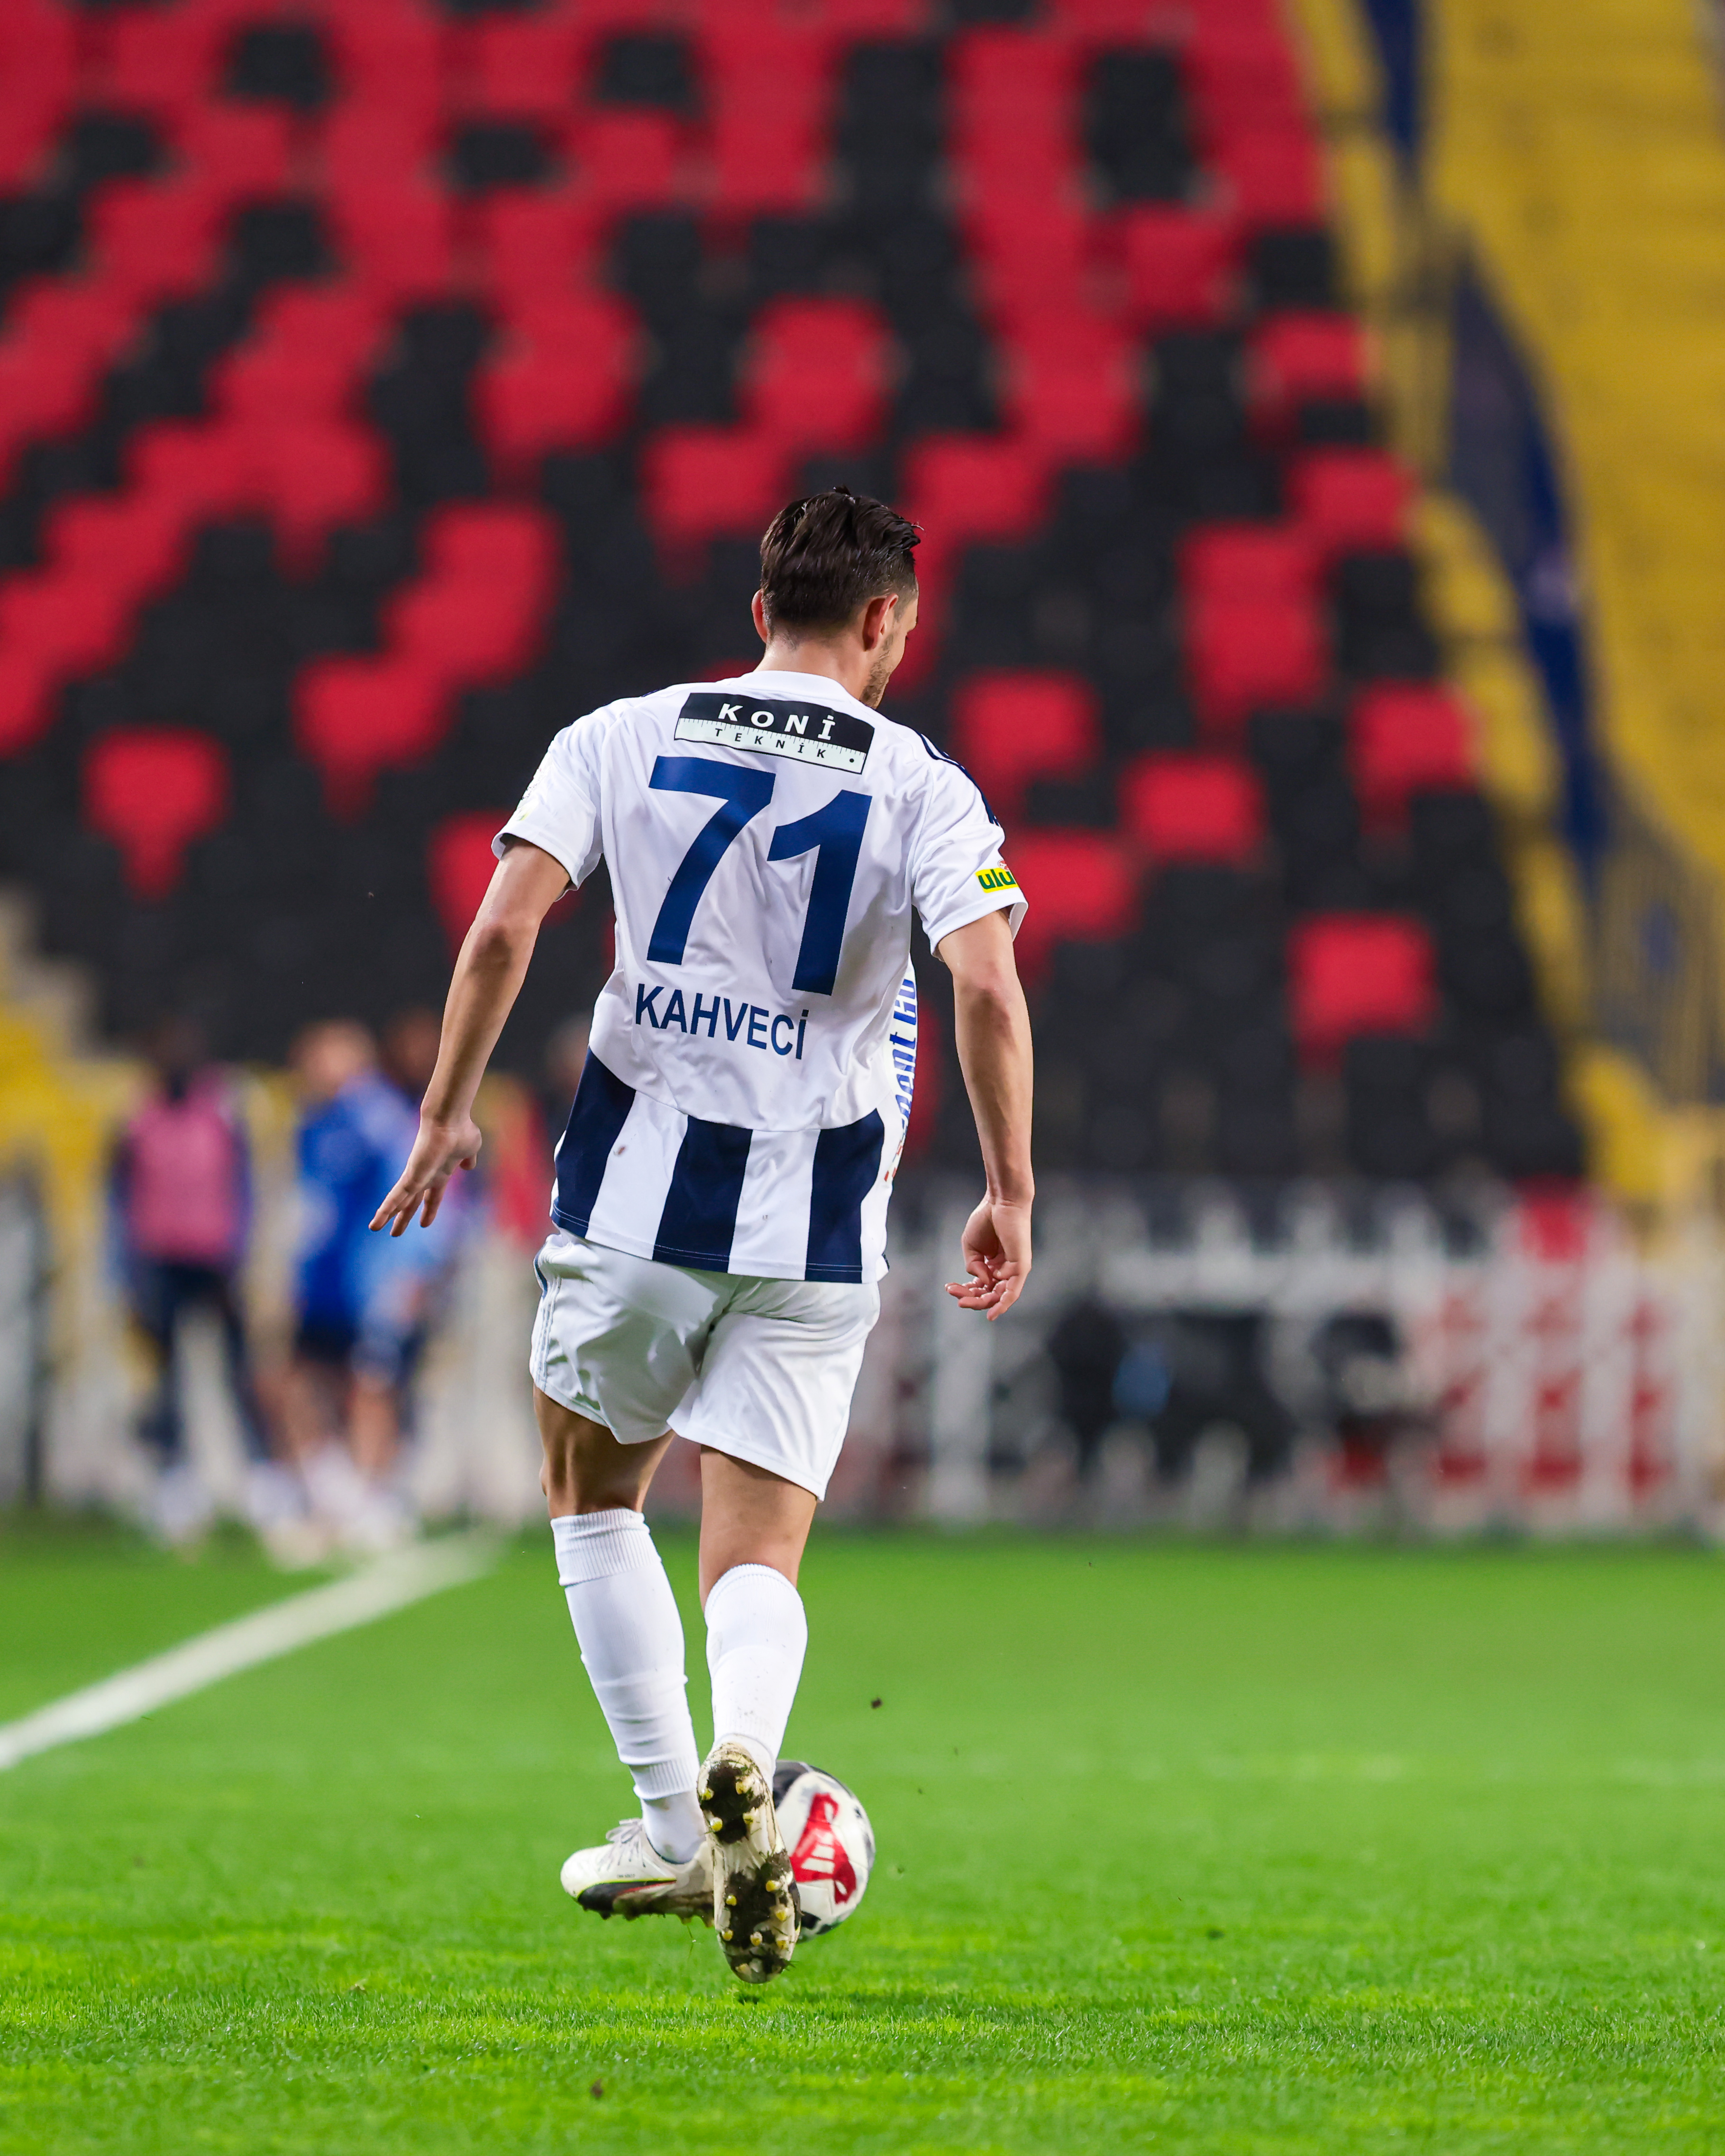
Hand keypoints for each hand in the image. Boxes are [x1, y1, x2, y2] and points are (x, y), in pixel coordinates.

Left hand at [370, 1114, 482, 1237]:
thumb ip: (468, 1159)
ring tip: (374, 1228)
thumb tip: (468, 1166)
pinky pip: (396, 1196)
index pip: (433, 1196)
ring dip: (388, 1216)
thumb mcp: (470, 1149)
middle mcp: (426, 1176)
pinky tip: (378, 1220)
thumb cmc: (462, 1130)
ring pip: (399, 1201)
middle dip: (404, 1217)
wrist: (450, 1119)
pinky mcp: (410, 1176)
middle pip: (412, 1202)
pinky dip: (386, 1209)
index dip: (429, 1210)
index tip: (425, 1224)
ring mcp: (416, 1176)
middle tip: (395, 1233)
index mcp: (441, 1172)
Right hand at [945, 1194, 1031, 1319]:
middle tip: (955, 1297)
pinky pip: (1013, 1292)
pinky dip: (1003, 1305)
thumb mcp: (971, 1247)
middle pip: (988, 1294)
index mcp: (993, 1265)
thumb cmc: (987, 1219)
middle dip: (970, 1298)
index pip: (980, 1286)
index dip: (964, 1291)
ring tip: (963, 1301)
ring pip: (998, 1296)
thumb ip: (973, 1266)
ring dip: (980, 1302)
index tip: (949, 1287)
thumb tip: (982, 1282)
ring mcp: (1014, 1270)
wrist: (1001, 1201)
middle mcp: (1005, 1270)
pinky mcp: (1021, 1267)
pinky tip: (991, 1313)